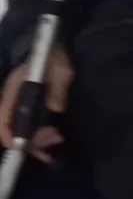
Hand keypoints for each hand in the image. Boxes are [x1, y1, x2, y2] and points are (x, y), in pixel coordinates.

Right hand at [0, 47, 72, 163]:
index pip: (3, 118)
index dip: (9, 135)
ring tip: (57, 139)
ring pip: (21, 130)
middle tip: (54, 139)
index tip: (23, 146)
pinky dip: (39, 137)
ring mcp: (19, 106)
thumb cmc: (54, 59)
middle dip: (30, 140)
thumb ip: (58, 89)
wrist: (54, 51)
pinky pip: (29, 127)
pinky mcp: (29, 109)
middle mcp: (12, 100)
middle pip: (12, 129)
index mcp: (14, 90)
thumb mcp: (61, 71)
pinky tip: (53, 139)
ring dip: (37, 140)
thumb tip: (56, 108)